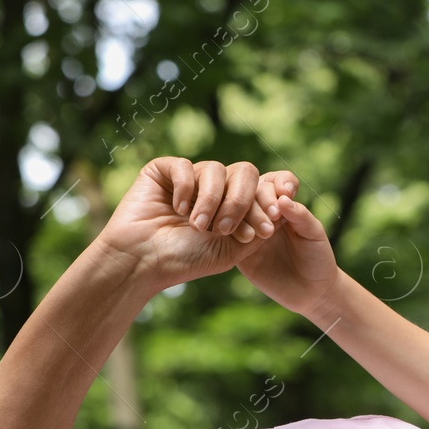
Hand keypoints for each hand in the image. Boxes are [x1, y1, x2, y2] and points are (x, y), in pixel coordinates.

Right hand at [93, 158, 337, 311]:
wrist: (145, 261)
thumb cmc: (189, 259)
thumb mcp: (235, 248)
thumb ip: (258, 225)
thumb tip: (282, 205)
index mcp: (234, 204)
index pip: (261, 188)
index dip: (269, 202)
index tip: (270, 226)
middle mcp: (215, 187)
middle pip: (245, 172)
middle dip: (242, 201)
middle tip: (228, 229)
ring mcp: (190, 177)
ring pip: (216, 170)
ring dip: (211, 201)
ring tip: (198, 226)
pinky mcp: (164, 170)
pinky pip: (186, 167)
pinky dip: (186, 189)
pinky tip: (178, 211)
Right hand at [235, 170, 339, 315]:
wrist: (310, 292)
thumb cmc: (318, 259)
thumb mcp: (314, 235)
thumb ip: (301, 216)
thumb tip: (283, 198)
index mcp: (284, 204)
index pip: (275, 182)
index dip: (278, 183)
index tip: (284, 194)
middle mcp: (263, 212)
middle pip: (252, 191)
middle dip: (261, 199)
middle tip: (273, 217)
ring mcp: (249, 228)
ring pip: (237, 208)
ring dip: (245, 213)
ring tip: (260, 233)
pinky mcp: (236, 247)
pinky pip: (228, 232)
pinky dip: (230, 229)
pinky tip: (239, 236)